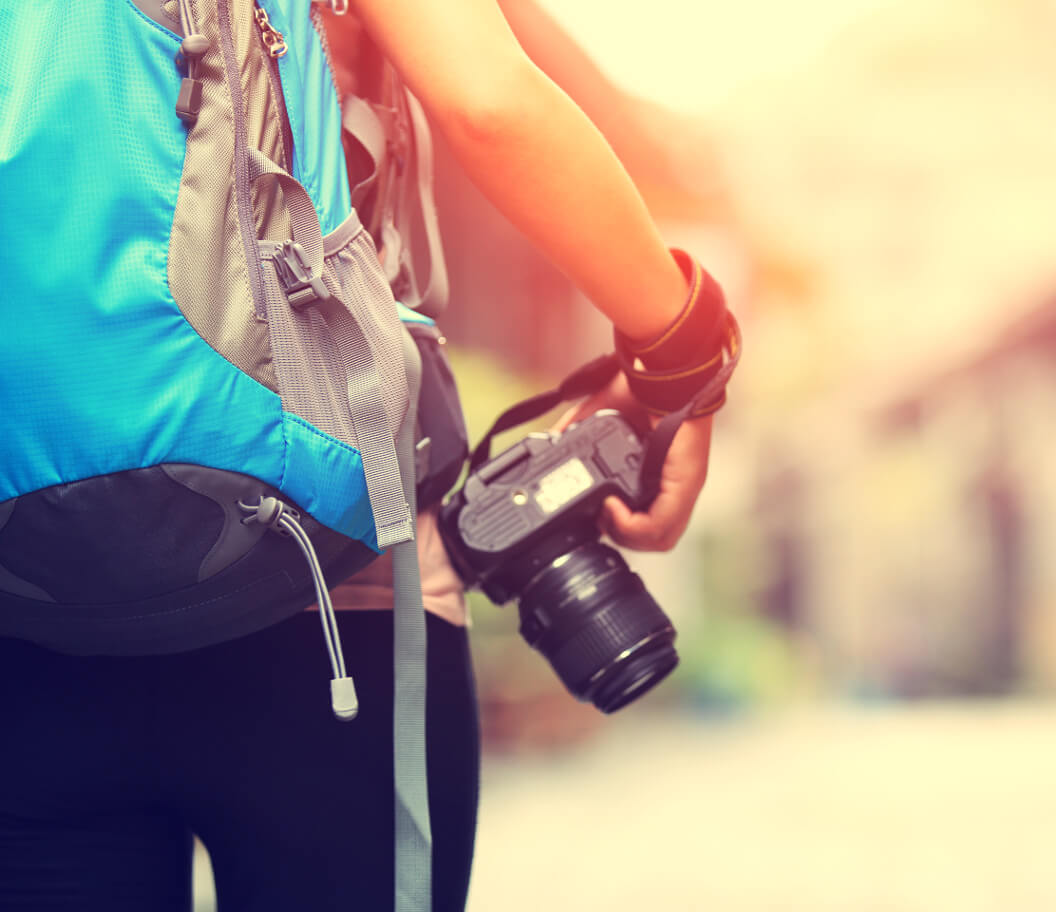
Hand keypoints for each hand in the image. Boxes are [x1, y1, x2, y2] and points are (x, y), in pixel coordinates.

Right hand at [552, 372, 712, 551]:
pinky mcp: (684, 483)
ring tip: (604, 515)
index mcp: (659, 474)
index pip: (644, 520)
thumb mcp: (597, 416)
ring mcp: (683, 487)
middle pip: (650, 538)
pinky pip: (660, 526)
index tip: (594, 512)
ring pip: (658, 539)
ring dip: (624, 535)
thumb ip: (574, 433)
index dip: (617, 525)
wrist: (659, 366)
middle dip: (618, 535)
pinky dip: (631, 527)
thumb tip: (547, 442)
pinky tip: (612, 508)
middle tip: (597, 517)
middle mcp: (675, 486)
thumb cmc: (639, 386)